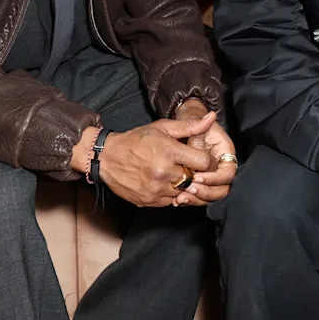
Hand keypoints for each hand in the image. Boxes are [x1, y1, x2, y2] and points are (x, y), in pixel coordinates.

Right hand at [97, 114, 216, 206]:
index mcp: (169, 151)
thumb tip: (211, 118)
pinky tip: (163, 181)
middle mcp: (163, 172)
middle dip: (193, 173)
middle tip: (184, 165)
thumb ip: (189, 126)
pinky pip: (170, 201)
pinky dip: (170, 193)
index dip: (207, 161)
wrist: (107, 157)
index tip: (202, 159)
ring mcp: (155, 189)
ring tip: (171, 172)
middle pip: (194, 178)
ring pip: (183, 192)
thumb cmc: (136, 140)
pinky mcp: (148, 201)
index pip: (204, 162)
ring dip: (181, 184)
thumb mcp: (162, 127)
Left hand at [173, 100, 236, 206]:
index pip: (227, 173)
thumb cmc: (191, 120)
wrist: (182, 122)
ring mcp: (211, 177)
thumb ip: (198, 134)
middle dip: (206, 192)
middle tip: (189, 189)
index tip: (197, 176)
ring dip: (197, 199)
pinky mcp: (200, 183)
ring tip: (180, 198)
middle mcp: (220, 167)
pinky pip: (199, 197)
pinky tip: (177, 200)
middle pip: (222, 189)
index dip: (214, 178)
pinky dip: (189, 200)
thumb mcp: (193, 123)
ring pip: (210, 196)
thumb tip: (203, 136)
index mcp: (225, 153)